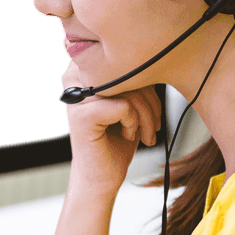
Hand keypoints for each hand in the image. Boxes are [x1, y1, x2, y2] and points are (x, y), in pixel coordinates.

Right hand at [61, 60, 161, 198]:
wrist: (100, 177)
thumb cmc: (115, 140)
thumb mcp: (130, 101)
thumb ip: (135, 77)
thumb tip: (159, 57)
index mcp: (83, 69)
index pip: (126, 59)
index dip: (146, 82)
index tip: (151, 108)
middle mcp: (74, 78)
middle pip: (128, 72)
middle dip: (150, 101)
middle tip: (154, 125)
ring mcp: (75, 97)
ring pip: (129, 90)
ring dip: (146, 115)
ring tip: (145, 133)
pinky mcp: (81, 116)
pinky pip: (123, 107)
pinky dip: (134, 123)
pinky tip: (128, 135)